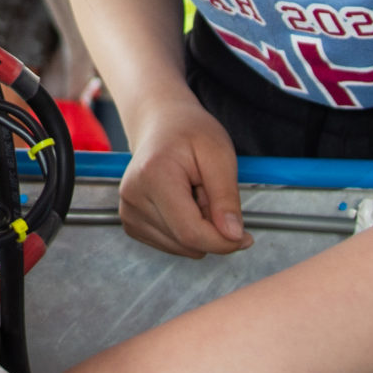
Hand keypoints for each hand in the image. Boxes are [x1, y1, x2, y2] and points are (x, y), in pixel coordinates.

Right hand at [120, 97, 250, 257]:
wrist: (161, 124)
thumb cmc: (189, 132)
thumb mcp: (219, 155)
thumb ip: (227, 198)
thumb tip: (233, 236)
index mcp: (153, 176)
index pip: (190, 232)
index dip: (223, 242)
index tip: (244, 237)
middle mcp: (133, 196)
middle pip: (185, 242)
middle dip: (211, 231)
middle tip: (214, 197)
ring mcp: (128, 211)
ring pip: (179, 247)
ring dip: (198, 231)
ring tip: (196, 196)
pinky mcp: (131, 222)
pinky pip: (170, 244)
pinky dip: (185, 232)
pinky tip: (184, 205)